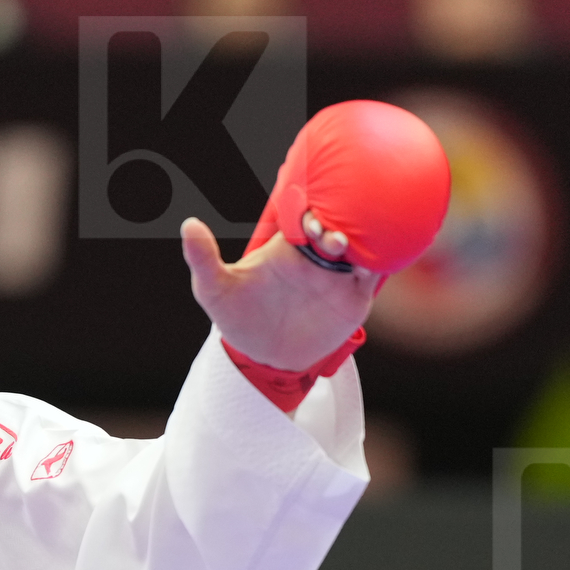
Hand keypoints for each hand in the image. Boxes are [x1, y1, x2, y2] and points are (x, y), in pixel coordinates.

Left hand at [181, 217, 379, 370]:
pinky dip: (382, 262)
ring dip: (363, 242)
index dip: (308, 212)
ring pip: (362, 245)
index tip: (305, 221)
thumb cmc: (238, 316)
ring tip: (352, 252)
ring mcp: (339, 275)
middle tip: (331, 240)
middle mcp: (316, 254)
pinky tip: (380, 259)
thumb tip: (188, 223)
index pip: (304, 216)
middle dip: (339, 225)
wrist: (264, 357)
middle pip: (339, 225)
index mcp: (286, 245)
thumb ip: (203, 259)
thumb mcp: (215, 290)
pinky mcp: (355, 298)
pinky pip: (375, 273)